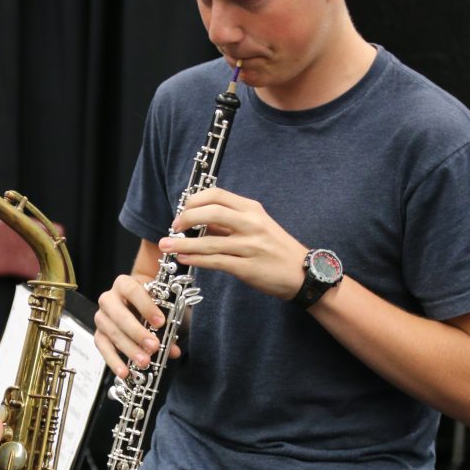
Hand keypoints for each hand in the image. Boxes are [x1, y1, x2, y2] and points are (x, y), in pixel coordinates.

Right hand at [94, 272, 182, 379]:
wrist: (133, 302)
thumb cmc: (149, 303)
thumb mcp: (160, 308)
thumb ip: (168, 326)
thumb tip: (173, 350)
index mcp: (124, 284)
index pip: (133, 292)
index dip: (146, 307)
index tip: (160, 322)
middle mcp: (109, 298)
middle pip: (120, 315)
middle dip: (137, 333)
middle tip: (153, 346)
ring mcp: (101, 317)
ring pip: (112, 333)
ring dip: (129, 349)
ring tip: (144, 362)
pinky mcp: (98, 333)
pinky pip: (103, 348)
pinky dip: (113, 361)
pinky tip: (124, 372)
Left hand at [161, 187, 305, 299]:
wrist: (303, 274)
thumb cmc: (276, 249)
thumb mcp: (257, 226)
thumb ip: (230, 223)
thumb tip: (199, 220)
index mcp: (252, 209)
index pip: (217, 195)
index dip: (194, 201)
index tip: (183, 210)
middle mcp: (251, 224)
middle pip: (210, 213)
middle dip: (186, 218)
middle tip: (174, 227)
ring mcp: (250, 246)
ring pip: (209, 241)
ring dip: (183, 243)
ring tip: (167, 246)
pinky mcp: (247, 268)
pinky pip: (215, 261)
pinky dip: (195, 258)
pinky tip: (183, 258)